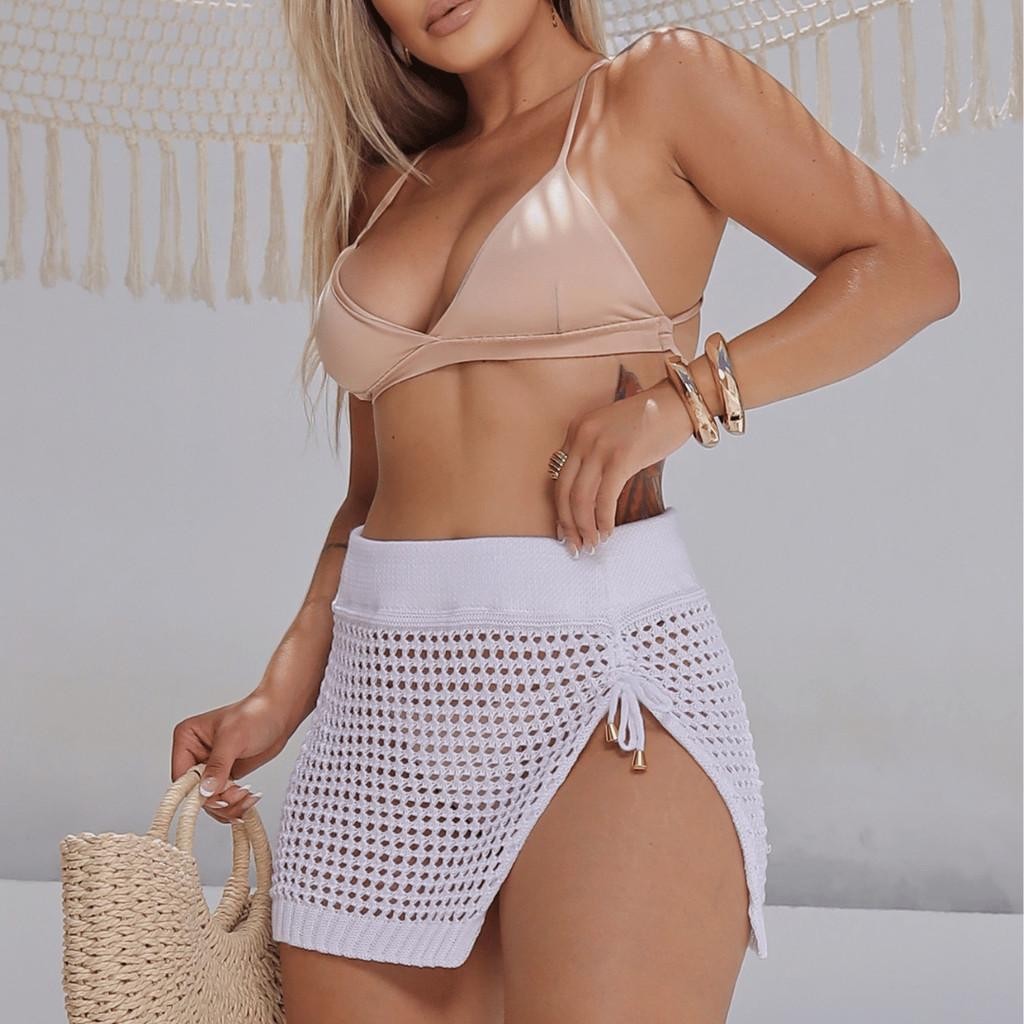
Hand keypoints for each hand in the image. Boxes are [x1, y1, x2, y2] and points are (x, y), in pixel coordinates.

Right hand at [170, 691, 292, 824]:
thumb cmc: (257, 713)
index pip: (181, 776)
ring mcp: (210, 766)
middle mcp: (195, 753)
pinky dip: (234, 804)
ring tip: (246, 796)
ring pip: (209, 799)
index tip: (213, 797)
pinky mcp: (225, 775)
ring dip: (228, 804)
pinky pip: (222, 799)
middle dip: (216, 799)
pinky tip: (248, 798)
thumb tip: (205, 790)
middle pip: (194, 792)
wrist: (281, 714)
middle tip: (235, 796)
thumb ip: (218, 765)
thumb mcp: (234, 738)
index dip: (195, 792)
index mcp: (188, 738)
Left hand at [552, 377, 693, 554]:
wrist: (678, 402)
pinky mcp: (620, 457)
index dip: (559, 509)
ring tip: (592, 543)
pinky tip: (608, 531)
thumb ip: (594, 456)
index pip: (558, 478)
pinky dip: (603, 520)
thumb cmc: (650, 421)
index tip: (565, 530)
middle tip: (575, 546)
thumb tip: (589, 496)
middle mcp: (581, 437)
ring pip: (581, 498)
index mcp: (576, 431)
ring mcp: (600, 447)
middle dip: (568, 524)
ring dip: (585, 527)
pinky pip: (604, 498)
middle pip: (565, 491)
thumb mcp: (610, 433)